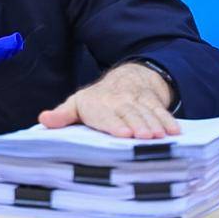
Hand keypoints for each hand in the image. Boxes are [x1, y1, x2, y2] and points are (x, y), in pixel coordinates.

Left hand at [38, 62, 180, 138]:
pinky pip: (161, 111)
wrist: (125, 79)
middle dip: (137, 125)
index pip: (106, 115)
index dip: (115, 124)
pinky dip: (168, 120)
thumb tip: (43, 120)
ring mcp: (137, 101)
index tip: (123, 133)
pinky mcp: (152, 102)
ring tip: (160, 137)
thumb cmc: (96, 101)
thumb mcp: (76, 104)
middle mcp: (118, 101)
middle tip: (145, 137)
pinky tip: (175, 132)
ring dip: (154, 124)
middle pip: (129, 114)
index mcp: (96, 104)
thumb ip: (62, 115)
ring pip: (146, 113)